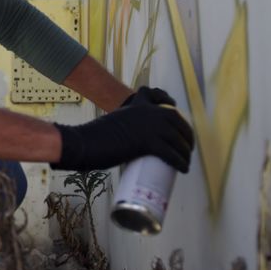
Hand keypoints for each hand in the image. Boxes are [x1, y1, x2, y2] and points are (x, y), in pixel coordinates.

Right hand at [52, 87, 194, 172]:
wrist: (83, 142)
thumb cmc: (94, 138)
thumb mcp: (114, 123)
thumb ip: (124, 128)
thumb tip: (129, 143)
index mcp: (137, 105)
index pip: (162, 101)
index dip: (173, 110)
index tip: (177, 122)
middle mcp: (146, 112)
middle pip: (176, 121)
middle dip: (186, 135)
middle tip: (187, 149)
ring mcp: (148, 126)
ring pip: (177, 139)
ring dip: (185, 152)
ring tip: (185, 162)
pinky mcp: (146, 142)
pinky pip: (170, 153)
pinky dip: (179, 162)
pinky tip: (183, 168)